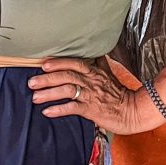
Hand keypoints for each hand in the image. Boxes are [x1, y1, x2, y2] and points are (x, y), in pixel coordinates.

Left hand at [28, 57, 159, 133]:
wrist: (133, 111)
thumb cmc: (119, 94)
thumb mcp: (109, 74)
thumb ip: (99, 64)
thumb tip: (95, 53)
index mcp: (94, 72)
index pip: (75, 63)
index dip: (59, 63)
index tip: (44, 64)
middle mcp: (92, 82)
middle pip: (67, 76)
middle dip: (47, 79)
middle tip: (31, 83)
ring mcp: (92, 95)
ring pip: (67, 91)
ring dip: (49, 94)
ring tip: (35, 97)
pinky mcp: (92, 110)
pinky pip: (73, 108)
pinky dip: (59, 109)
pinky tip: (47, 111)